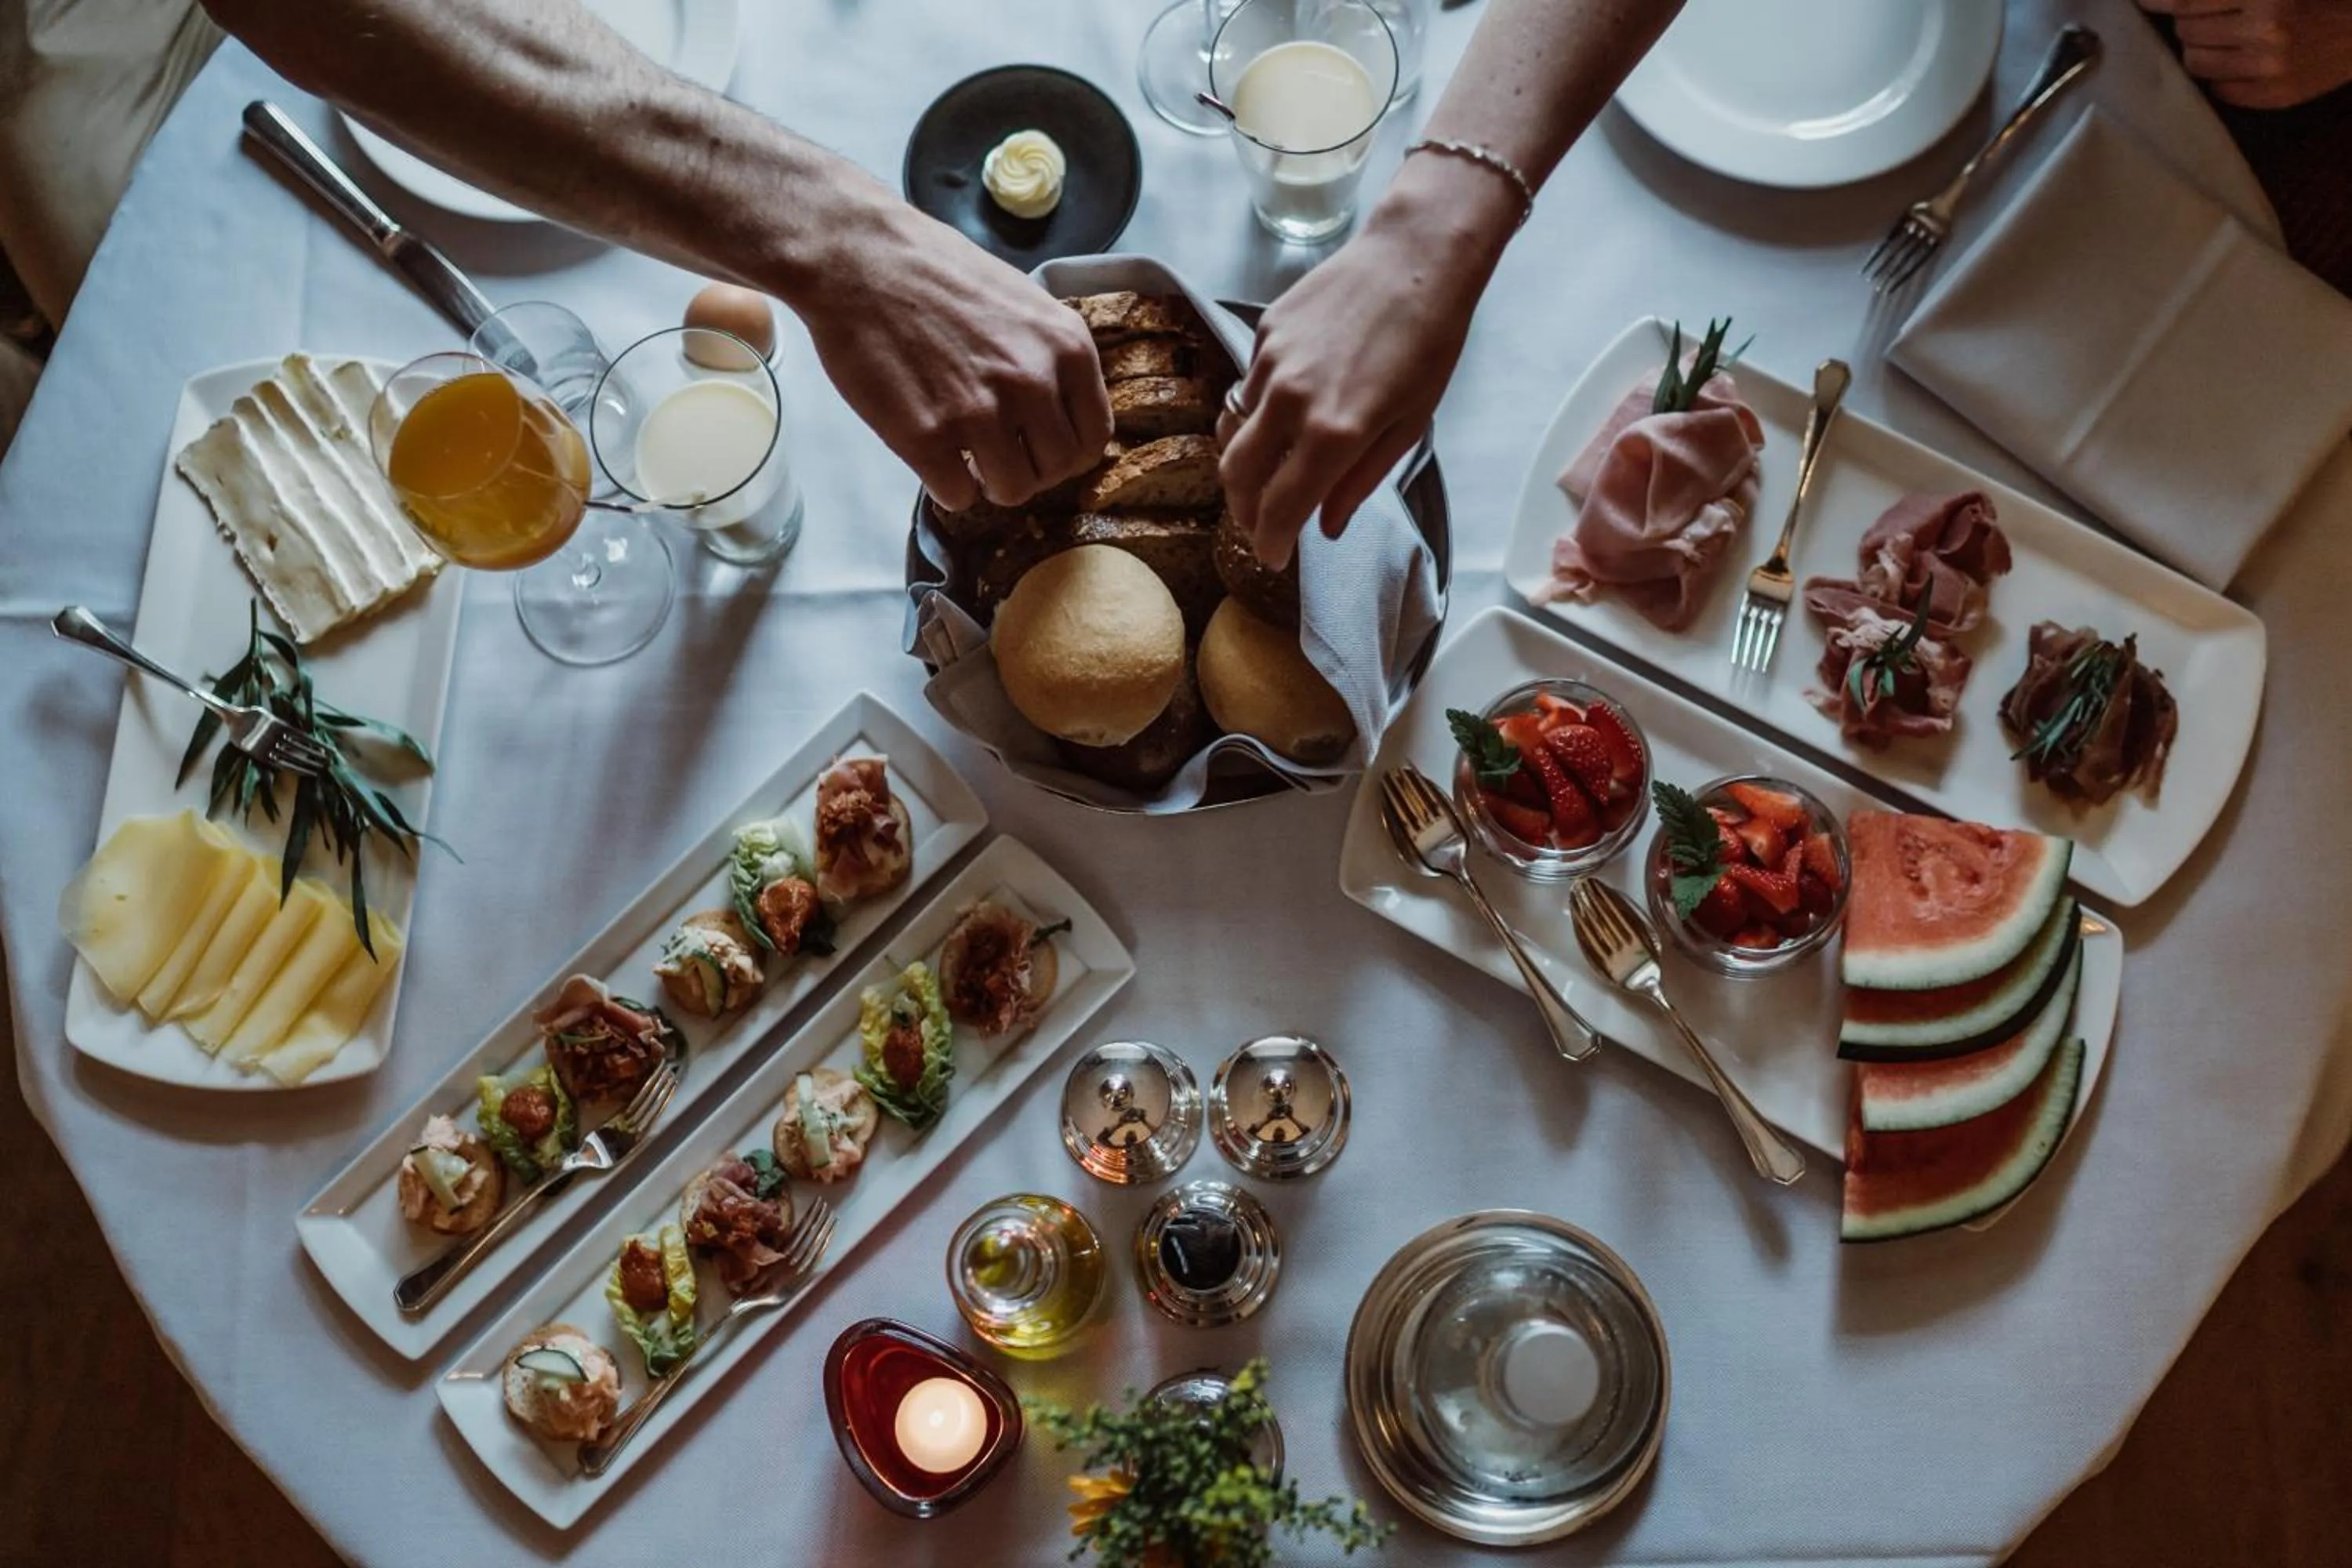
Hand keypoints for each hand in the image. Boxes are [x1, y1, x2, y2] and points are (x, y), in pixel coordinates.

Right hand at [798, 195, 1111, 509]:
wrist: (860, 257)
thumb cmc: (936, 271)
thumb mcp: (1024, 302)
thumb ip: (1050, 357)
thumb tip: (1061, 410)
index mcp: (1067, 348)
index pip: (1094, 437)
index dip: (1066, 451)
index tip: (1039, 446)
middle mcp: (1033, 383)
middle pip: (1056, 471)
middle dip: (1028, 469)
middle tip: (997, 453)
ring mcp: (980, 413)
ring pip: (1012, 491)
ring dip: (989, 483)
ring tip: (965, 457)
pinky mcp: (927, 436)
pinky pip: (958, 496)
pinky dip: (945, 485)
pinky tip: (932, 455)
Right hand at [1217, 158, 1515, 568]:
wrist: (1415, 257)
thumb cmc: (1429, 342)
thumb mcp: (1409, 425)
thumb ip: (1359, 480)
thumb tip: (1327, 524)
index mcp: (1333, 433)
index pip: (1279, 508)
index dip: (1271, 542)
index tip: (1274, 558)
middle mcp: (1291, 401)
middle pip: (1238, 476)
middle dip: (1245, 511)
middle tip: (1263, 525)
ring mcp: (1271, 365)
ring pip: (1234, 432)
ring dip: (1245, 466)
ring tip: (1267, 478)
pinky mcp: (1263, 334)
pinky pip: (1248, 389)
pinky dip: (1259, 413)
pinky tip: (1286, 412)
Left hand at [2142, 0, 2351, 107]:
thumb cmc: (2318, 0)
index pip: (2188, 1)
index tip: (2142, 0)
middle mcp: (2266, 31)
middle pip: (2187, 31)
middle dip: (2191, 22)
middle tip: (2214, 17)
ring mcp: (2269, 68)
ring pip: (2195, 62)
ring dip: (2201, 49)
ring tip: (2228, 38)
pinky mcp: (2275, 96)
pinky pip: (2218, 89)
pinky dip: (2221, 75)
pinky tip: (2241, 62)